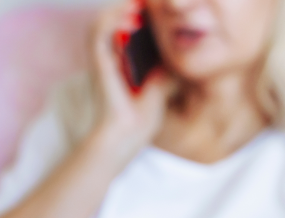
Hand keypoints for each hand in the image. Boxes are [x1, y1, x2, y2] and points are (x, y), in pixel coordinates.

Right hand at [86, 1, 175, 163]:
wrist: (127, 136)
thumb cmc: (143, 116)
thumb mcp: (163, 83)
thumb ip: (168, 64)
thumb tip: (187, 51)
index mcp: (121, 57)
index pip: (128, 24)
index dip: (142, 11)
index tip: (158, 3)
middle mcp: (109, 54)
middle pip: (115, 17)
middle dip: (131, 6)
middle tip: (150, 0)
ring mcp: (101, 57)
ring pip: (103, 19)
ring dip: (121, 8)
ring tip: (141, 4)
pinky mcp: (97, 63)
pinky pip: (99, 33)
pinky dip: (113, 21)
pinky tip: (133, 19)